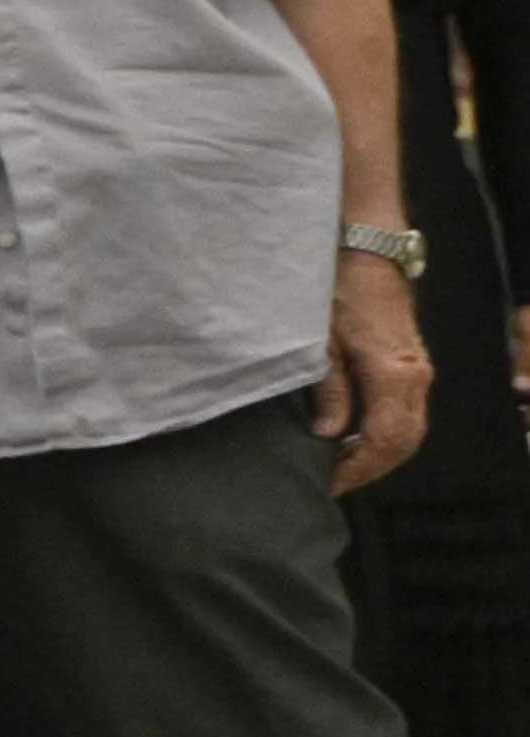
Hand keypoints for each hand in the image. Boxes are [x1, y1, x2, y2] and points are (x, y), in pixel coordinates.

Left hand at [330, 249, 435, 494]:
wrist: (365, 252)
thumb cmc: (335, 292)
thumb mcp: (318, 342)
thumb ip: (328, 390)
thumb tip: (328, 434)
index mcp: (395, 375)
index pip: (385, 440)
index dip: (357, 468)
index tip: (327, 484)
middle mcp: (416, 378)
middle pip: (404, 442)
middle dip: (370, 468)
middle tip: (331, 482)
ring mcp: (418, 371)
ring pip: (410, 430)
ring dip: (379, 454)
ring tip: (339, 466)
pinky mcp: (412, 364)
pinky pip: (407, 413)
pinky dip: (385, 434)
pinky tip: (353, 439)